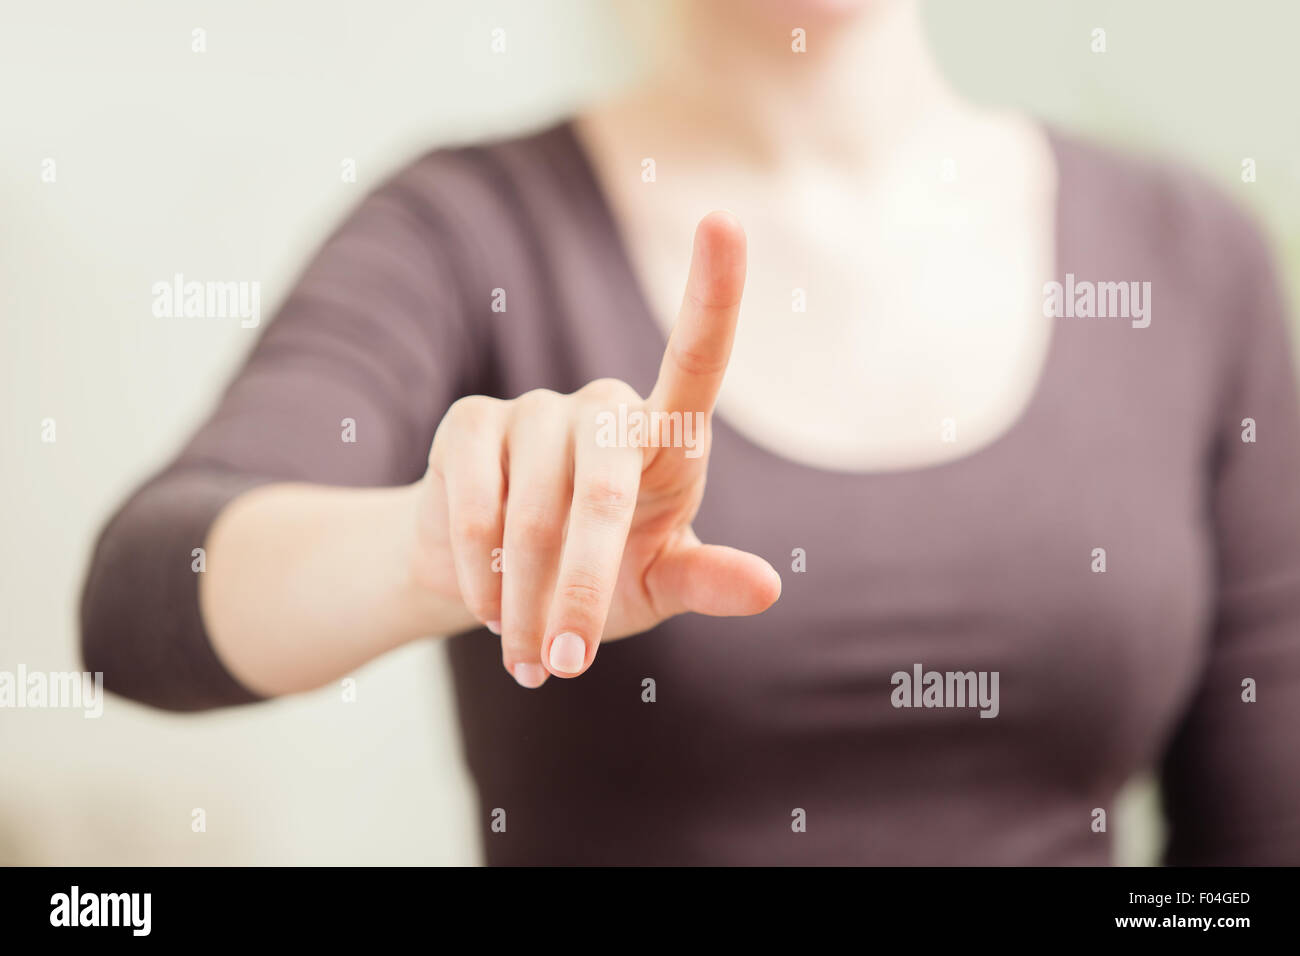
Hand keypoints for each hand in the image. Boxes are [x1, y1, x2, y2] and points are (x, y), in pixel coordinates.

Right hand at [410, 211, 781, 686]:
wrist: (498, 585)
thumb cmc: (598, 578)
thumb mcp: (655, 587)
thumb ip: (705, 581)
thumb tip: (767, 586)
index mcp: (668, 440)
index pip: (697, 356)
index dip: (712, 292)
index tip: (725, 219)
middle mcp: (605, 410)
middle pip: (604, 485)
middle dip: (584, 587)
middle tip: (566, 664)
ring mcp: (536, 409)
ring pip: (533, 506)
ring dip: (526, 595)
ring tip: (529, 653)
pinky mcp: (472, 424)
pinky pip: (476, 499)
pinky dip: (479, 569)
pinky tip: (486, 604)